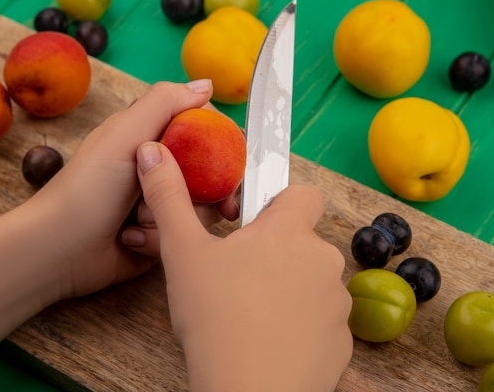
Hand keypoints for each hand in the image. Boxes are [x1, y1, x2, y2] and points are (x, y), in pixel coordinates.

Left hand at [30, 79, 235, 297]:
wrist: (59, 250)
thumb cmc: (86, 188)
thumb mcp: (124, 136)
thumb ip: (164, 104)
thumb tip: (206, 84)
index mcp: (150, 138)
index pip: (203, 130)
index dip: (222, 142)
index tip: (235, 158)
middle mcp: (159, 168)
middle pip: (210, 172)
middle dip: (209, 189)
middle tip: (223, 204)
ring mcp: (159, 203)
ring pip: (199, 206)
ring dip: (172, 214)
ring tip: (140, 219)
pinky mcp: (158, 235)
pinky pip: (181, 234)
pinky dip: (159, 237)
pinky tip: (133, 239)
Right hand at [135, 141, 353, 391]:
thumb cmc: (215, 319)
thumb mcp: (182, 253)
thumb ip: (169, 198)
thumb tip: (151, 153)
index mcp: (288, 231)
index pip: (302, 192)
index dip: (279, 203)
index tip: (252, 226)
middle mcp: (322, 260)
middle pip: (303, 241)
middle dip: (276, 251)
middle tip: (238, 275)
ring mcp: (337, 303)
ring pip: (312, 281)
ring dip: (289, 288)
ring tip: (250, 312)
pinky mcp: (341, 340)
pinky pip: (321, 320)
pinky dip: (300, 325)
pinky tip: (268, 339)